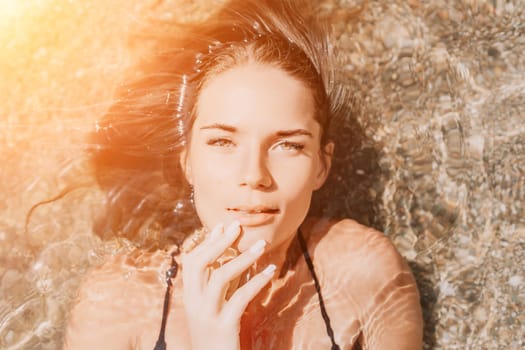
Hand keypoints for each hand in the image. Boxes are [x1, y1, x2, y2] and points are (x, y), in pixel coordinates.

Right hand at [181, 221, 275, 349]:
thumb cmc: (219, 335)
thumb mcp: (217, 306)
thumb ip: (223, 283)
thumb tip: (233, 255)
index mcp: (190, 297)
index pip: (191, 262)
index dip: (206, 243)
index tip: (221, 226)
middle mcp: (194, 303)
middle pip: (199, 263)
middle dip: (219, 242)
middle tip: (237, 226)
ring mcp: (207, 315)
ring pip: (220, 276)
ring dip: (243, 257)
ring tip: (262, 245)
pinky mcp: (224, 326)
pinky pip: (240, 297)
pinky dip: (256, 281)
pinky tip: (270, 271)